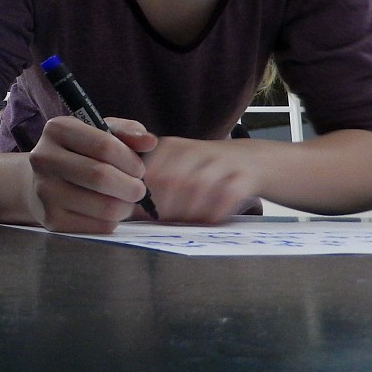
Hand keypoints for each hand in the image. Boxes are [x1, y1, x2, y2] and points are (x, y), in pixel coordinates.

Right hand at [27, 115, 157, 233]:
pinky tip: (106, 211)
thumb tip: (149, 142)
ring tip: (124, 200)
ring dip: (125, 206)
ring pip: (103, 206)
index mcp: (57, 129)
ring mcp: (44, 190)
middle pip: (101, 176)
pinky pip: (97, 226)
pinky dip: (111, 221)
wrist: (42, 181)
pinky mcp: (50, 219)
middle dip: (131, 186)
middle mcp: (44, 158)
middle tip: (138, 189)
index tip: (139, 168)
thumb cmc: (79, 153)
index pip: (104, 146)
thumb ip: (127, 132)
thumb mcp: (100, 133)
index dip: (130, 160)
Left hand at [139, 137, 259, 223]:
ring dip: (187, 212)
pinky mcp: (244, 176)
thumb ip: (148, 187)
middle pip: (172, 181)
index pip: (150, 171)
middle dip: (164, 207)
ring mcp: (221, 162)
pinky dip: (214, 212)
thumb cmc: (202, 171)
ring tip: (184, 223)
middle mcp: (195, 150)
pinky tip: (207, 221)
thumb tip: (121, 212)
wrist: (250, 160)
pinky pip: (226, 196)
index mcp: (171, 147)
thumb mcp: (173, 168)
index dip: (143, 195)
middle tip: (162, 222)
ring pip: (197, 187)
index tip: (141, 211)